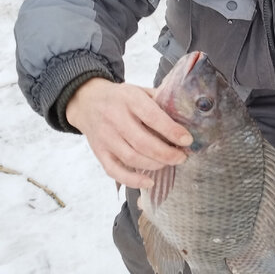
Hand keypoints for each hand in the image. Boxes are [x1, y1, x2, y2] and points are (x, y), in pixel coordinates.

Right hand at [65, 77, 193, 187]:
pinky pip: (115, 171)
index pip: (153, 117)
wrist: (86, 101)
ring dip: (155, 165)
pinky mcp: (99, 152)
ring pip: (131, 158)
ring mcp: (105, 138)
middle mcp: (115, 118)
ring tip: (169, 163)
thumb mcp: (140, 91)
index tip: (187, 140)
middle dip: (167, 154)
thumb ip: (160, 101)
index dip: (172, 131)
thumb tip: (186, 116)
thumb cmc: (120, 98)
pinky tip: (149, 182)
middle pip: (143, 142)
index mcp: (129, 99)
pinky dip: (132, 180)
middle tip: (182, 157)